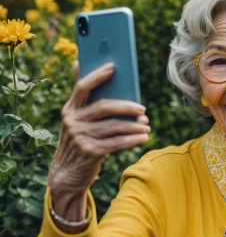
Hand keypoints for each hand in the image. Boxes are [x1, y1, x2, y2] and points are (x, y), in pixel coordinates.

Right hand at [48, 62, 149, 195]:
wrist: (67, 173)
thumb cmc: (79, 140)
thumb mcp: (76, 120)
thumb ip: (82, 96)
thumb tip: (78, 62)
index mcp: (69, 109)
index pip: (82, 87)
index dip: (97, 76)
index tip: (113, 67)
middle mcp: (72, 121)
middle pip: (104, 107)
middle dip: (127, 106)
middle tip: (143, 109)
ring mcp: (80, 137)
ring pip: (114, 126)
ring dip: (134, 126)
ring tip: (146, 125)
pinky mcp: (90, 152)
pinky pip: (117, 143)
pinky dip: (133, 140)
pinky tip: (144, 137)